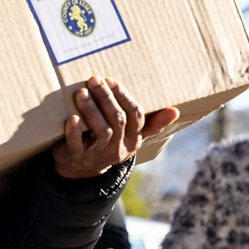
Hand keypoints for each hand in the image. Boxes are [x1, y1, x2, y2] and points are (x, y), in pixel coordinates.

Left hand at [53, 76, 179, 178]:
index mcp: (133, 140)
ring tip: (82, 93)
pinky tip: (72, 118)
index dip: (124, 97)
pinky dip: (75, 131)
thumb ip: (151, 123)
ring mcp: (98, 154)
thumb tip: (176, 111)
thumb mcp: (130, 135)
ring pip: (101, 131)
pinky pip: (77, 144)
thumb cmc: (108, 142)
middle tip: (94, 80)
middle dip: (107, 98)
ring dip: (91, 110)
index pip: (135, 116)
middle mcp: (118, 148)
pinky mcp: (77, 157)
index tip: (111, 80)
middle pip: (117, 121)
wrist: (80, 168)